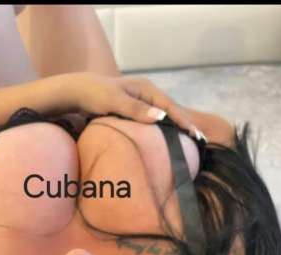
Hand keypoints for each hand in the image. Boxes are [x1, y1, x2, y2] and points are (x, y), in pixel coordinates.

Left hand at [66, 72, 205, 139]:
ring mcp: (142, 100)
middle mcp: (147, 93)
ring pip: (164, 114)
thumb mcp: (113, 102)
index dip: (184, 121)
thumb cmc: (94, 95)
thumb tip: (160, 117)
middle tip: (201, 140)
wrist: (79, 92)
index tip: (196, 134)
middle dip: (186, 124)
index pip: (170, 107)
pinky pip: (155, 119)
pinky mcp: (136, 109)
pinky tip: (170, 138)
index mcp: (146, 88)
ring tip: (191, 141)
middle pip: (171, 110)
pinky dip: (165, 127)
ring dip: (177, 126)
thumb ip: (135, 109)